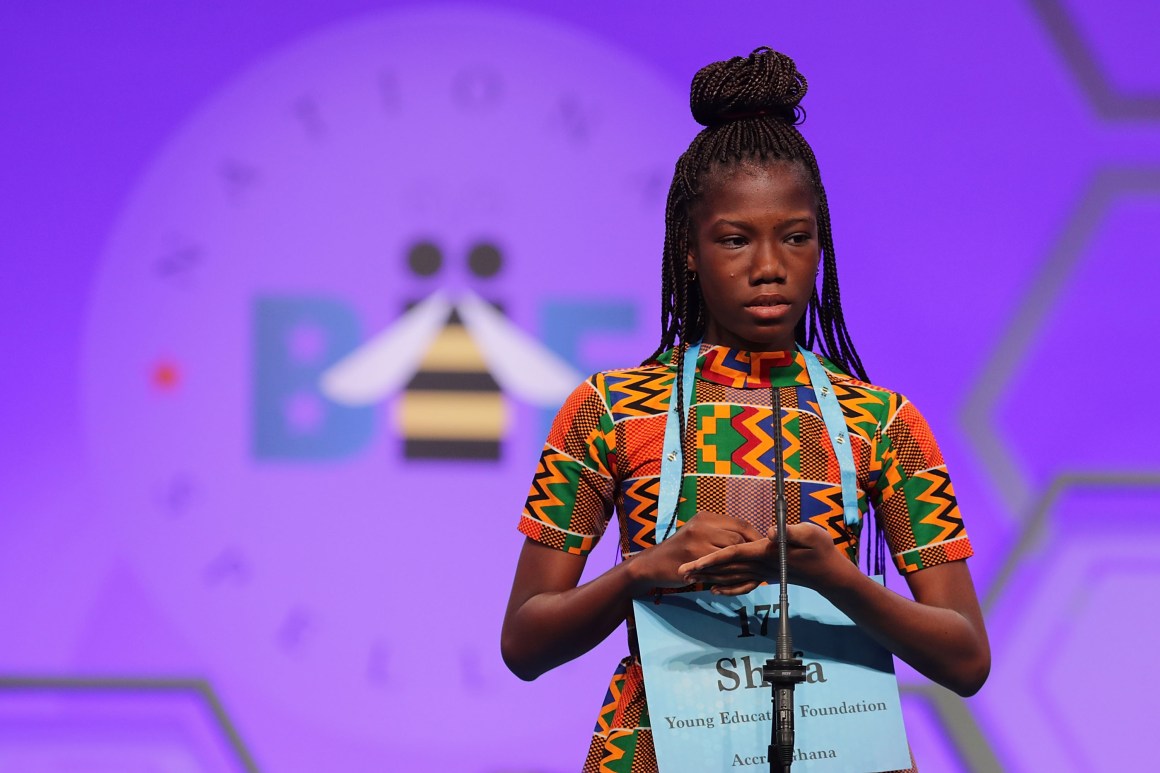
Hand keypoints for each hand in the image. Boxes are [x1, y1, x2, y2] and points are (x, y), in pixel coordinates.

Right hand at [629, 511, 762, 590]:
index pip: (740, 524)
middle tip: (762, 563)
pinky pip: (721, 567)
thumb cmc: (679, 552)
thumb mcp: (698, 534)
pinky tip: (736, 580)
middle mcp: (702, 525)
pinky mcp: (694, 558)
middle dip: (752, 551)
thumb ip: (719, 534)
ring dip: (743, 564)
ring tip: (753, 572)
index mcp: (706, 517)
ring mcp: (697, 541)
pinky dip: (731, 574)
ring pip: (731, 552)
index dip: (755, 537)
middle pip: (738, 537)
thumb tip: (748, 540)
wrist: (653, 564)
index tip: (764, 548)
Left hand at [679, 521, 850, 594]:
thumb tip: (772, 533)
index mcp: (766, 553)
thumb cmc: (823, 550)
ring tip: (689, 578)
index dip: (712, 558)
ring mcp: (763, 572)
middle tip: (679, 572)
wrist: (831, 575)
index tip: (693, 563)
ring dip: (710, 576)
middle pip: (726, 567)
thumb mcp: (812, 534)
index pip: (733, 554)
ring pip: (731, 575)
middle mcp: (761, 565)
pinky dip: (727, 587)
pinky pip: (743, 583)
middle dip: (702, 569)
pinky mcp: (767, 575)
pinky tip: (715, 589)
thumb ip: (791, 532)